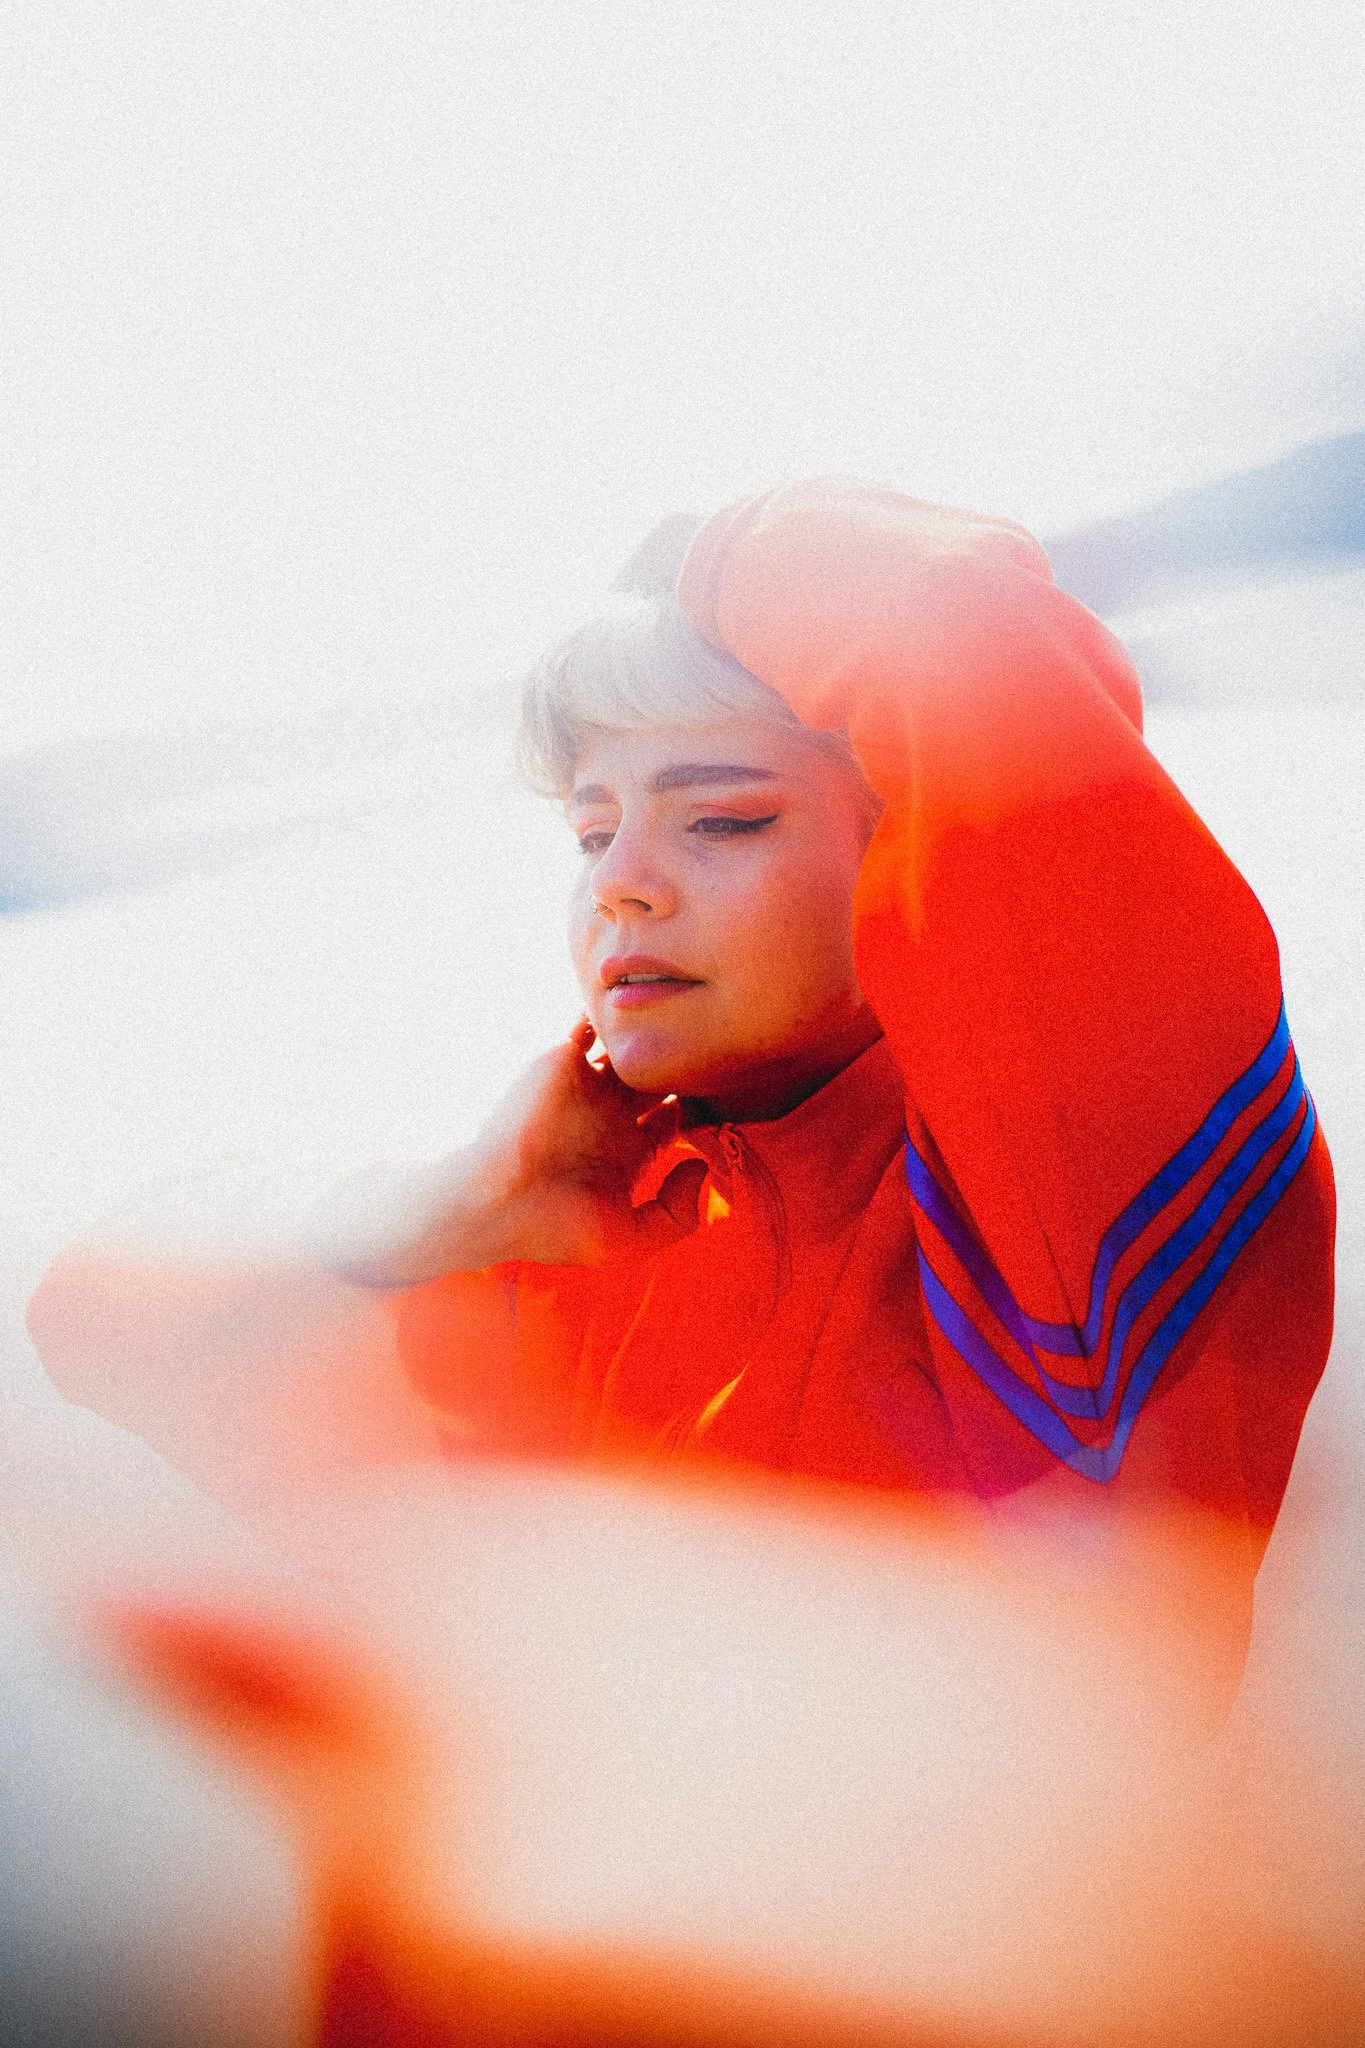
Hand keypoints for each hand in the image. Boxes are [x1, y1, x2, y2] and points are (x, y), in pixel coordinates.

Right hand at [332, 1022, 708, 1282]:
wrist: (493, 1201)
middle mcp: (609, 1116)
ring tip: (686, 1015)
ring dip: (653, 1034)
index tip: (724, 1097)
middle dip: (685, 1065)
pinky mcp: (563, 1062)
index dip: (700, 1108)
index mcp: (627, 1154)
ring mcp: (587, 1087)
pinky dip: (608, 1011)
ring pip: (629, 1048)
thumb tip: (702, 1165)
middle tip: (716, 1048)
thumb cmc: (556, 1227)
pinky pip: (589, 1025)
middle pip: (660, 1078)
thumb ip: (678, 1213)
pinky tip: (641, 1002)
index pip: (674, 1119)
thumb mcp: (630, 1238)